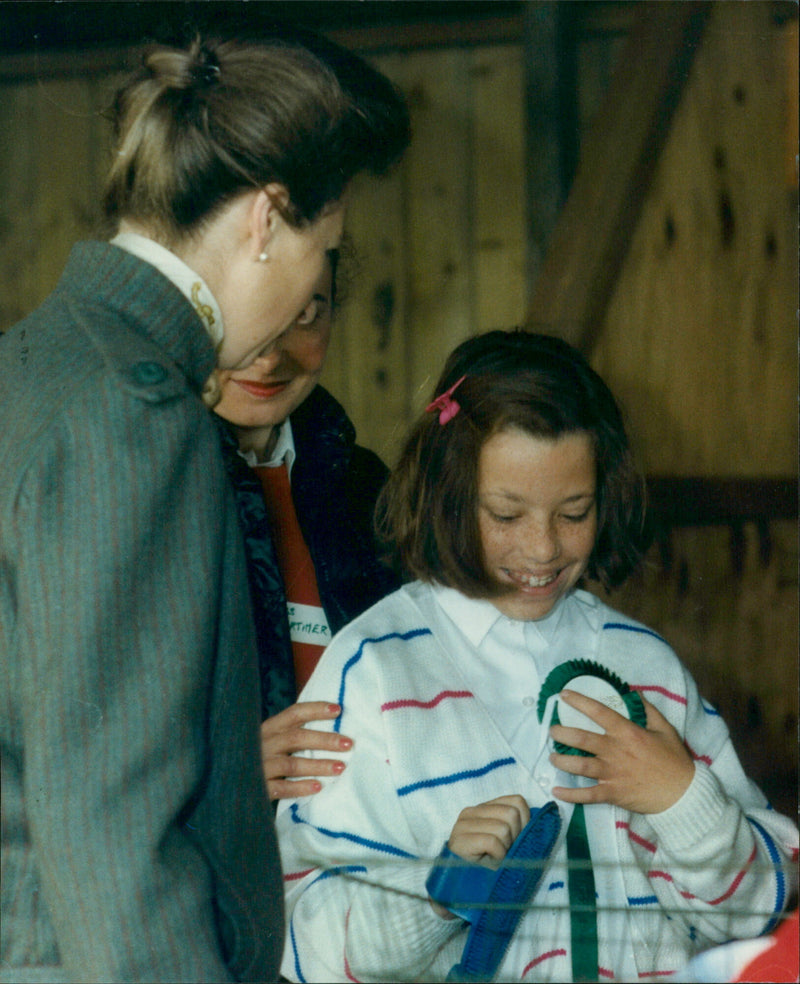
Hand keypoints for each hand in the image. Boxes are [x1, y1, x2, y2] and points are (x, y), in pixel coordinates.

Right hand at [260, 701, 352, 800]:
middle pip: (296, 738)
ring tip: (340, 767)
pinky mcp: (258, 789)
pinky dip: (300, 788)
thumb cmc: (257, 758)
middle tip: (349, 744)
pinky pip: (281, 788)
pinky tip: (317, 787)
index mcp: (268, 729)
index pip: (293, 714)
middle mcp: (262, 744)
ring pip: (292, 764)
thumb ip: (290, 733)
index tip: (338, 709)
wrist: (226, 785)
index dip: (315, 710)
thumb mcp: (270, 740)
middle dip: (324, 740)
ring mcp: (259, 767)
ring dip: (318, 765)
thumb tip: (329, 723)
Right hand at [429, 795, 530, 919]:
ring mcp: (463, 824)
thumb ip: (516, 826)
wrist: (462, 889)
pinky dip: (497, 855)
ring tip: (495, 857)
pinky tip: (489, 862)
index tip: (517, 840)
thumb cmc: (488, 864)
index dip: (525, 822)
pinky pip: (492, 842)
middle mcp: (471, 811)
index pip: (517, 801)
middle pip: (512, 814)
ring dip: (505, 848)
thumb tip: (540, 822)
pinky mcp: (460, 840)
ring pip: (503, 828)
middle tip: (505, 852)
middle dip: (515, 837)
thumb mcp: (505, 841)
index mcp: (484, 807)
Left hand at [549, 690, 694, 813]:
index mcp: (627, 733)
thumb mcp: (665, 729)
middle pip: (581, 738)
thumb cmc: (674, 760)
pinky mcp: (612, 793)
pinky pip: (587, 794)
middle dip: (562, 733)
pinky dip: (570, 794)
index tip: (564, 695)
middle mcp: (615, 751)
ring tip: (552, 756)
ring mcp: (612, 773)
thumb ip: (648, 710)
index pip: (599, 712)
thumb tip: (633, 692)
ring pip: (579, 765)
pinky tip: (556, 790)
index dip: (579, 701)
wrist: (683, 794)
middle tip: (552, 730)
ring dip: (562, 760)